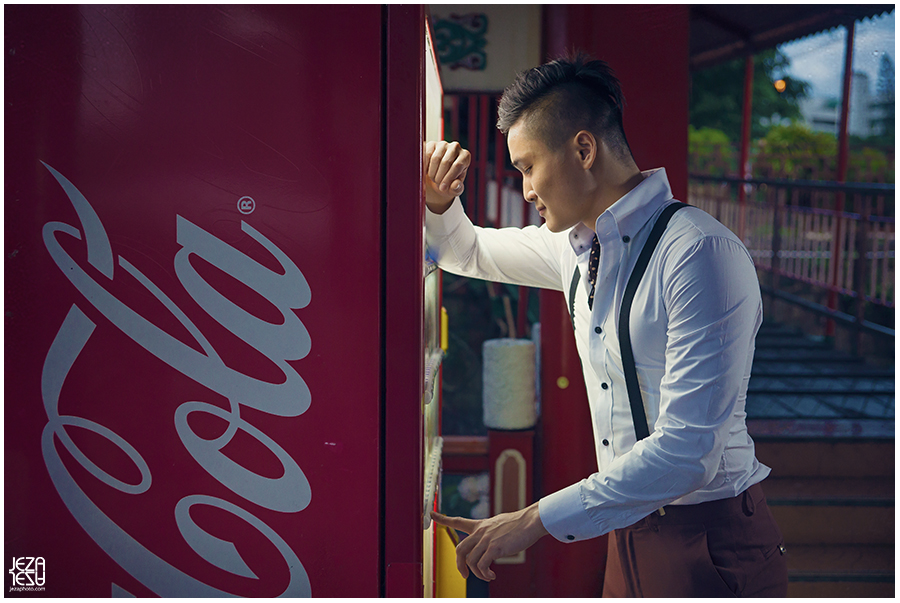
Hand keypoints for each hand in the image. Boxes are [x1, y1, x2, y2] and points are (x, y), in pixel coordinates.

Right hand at [424, 141, 469, 213]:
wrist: (438, 177)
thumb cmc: (449, 183)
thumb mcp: (455, 189)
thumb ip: (457, 188)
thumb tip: (456, 184)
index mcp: (465, 157)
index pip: (457, 166)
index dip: (448, 178)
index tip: (442, 188)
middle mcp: (456, 147)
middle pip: (446, 162)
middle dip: (439, 176)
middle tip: (437, 183)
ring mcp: (443, 144)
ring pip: (435, 158)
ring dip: (432, 172)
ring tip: (433, 178)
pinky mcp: (432, 144)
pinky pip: (427, 154)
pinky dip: (425, 166)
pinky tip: (427, 171)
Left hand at [431, 502, 547, 580]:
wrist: (531, 521)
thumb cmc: (520, 524)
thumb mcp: (500, 524)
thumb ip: (490, 533)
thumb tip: (490, 545)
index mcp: (481, 525)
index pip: (458, 520)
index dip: (443, 518)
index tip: (432, 514)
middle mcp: (480, 532)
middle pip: (459, 549)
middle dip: (459, 566)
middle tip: (465, 575)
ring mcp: (486, 539)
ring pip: (470, 561)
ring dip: (478, 573)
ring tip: (488, 576)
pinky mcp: (494, 548)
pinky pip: (482, 565)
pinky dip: (485, 573)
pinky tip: (492, 575)